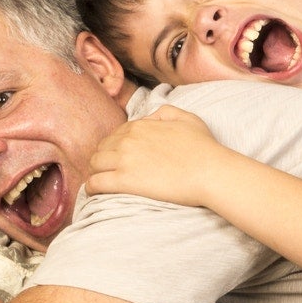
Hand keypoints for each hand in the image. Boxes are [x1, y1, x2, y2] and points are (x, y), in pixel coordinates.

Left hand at [84, 105, 225, 207]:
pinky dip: (92, 187)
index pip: (116, 135)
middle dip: (103, 158)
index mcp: (141, 125)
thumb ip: (165, 112)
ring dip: (95, 172)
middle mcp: (128, 140)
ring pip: (94, 164)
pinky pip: (95, 183)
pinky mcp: (124, 181)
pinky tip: (95, 191)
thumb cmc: (204, 147)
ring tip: (101, 181)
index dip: (116, 147)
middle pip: (101, 149)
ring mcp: (124, 160)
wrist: (209, 172)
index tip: (120, 157)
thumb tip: (150, 116)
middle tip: (109, 171)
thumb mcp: (187, 118)